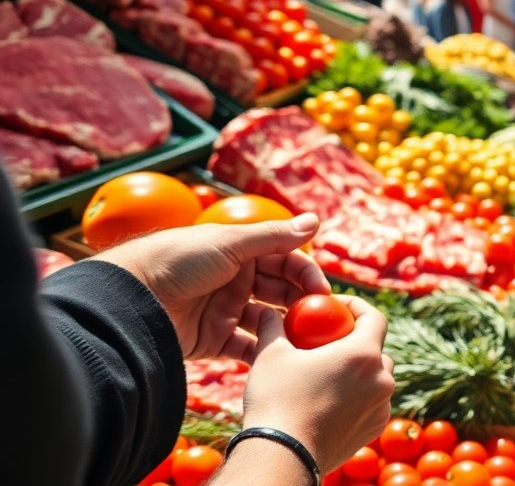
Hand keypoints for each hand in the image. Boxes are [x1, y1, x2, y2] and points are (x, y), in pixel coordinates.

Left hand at [97, 215, 327, 361]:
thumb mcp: (230, 242)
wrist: (130, 299)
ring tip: (302, 339)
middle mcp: (235, 279)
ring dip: (286, 327)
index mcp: (239, 251)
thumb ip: (275, 235)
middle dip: (300, 301)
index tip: (322, 291)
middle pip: (279, 290)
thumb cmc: (177, 261)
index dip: (305, 273)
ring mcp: (225, 310)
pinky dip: (263, 352)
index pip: (285, 259)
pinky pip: (246, 347)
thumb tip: (316, 220)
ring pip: (267, 319)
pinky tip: (280, 356)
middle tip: (318, 318)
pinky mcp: (213, 340)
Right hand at [242, 297, 393, 474]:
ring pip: (377, 377)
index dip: (357, 307)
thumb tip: (268, 311)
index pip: (375, 317)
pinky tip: (331, 398)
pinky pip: (372, 402)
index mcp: (363, 354)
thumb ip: (274, 326)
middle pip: (377, 348)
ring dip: (358, 370)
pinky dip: (358, 395)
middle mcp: (382, 378)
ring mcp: (382, 406)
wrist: (283, 456)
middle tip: (329, 340)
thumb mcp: (271, 354)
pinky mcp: (375, 428)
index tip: (337, 307)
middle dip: (356, 340)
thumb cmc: (276, 400)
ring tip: (329, 371)